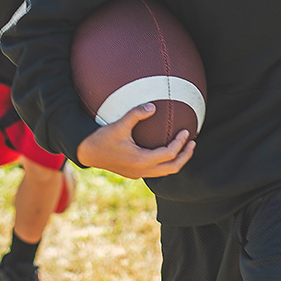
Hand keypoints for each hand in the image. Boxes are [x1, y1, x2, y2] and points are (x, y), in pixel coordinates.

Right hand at [76, 102, 195, 178]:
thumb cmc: (102, 138)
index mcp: (140, 160)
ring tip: (185, 147)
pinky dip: (166, 162)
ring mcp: (138, 174)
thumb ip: (135, 114)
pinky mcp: (135, 173)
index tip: (186, 131)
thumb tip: (153, 106)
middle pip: (172, 168)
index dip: (180, 143)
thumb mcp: (119, 125)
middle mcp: (142, 170)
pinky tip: (166, 150)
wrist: (87, 152)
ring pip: (165, 172)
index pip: (169, 154)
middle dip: (185, 156)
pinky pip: (157, 171)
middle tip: (193, 143)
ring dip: (177, 160)